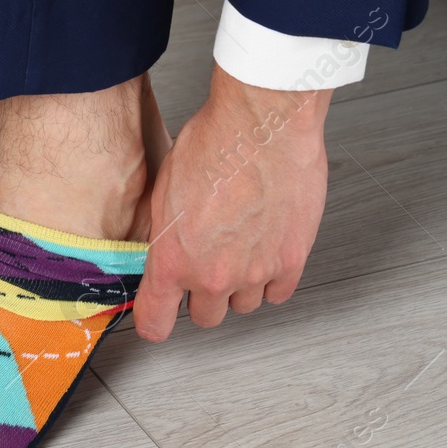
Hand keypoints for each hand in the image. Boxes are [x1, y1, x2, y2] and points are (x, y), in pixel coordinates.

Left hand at [133, 63, 331, 340]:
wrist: (262, 125)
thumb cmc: (214, 144)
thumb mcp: (164, 189)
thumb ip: (164, 233)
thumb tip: (163, 249)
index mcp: (173, 260)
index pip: (155, 322)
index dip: (155, 321)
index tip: (158, 317)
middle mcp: (213, 275)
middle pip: (205, 316)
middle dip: (201, 295)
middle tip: (205, 266)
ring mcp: (254, 272)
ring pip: (244, 305)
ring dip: (239, 286)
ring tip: (238, 250)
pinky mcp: (291, 261)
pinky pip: (279, 292)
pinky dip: (271, 279)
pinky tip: (264, 253)